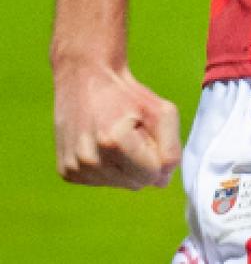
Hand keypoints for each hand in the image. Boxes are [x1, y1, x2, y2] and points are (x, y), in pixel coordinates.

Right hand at [52, 60, 180, 188]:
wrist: (86, 80)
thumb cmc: (128, 95)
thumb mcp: (162, 111)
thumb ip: (171, 147)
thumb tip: (163, 181)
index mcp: (113, 141)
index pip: (152, 175)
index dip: (159, 157)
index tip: (150, 135)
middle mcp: (89, 159)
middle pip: (136, 183)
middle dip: (144, 163)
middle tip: (134, 135)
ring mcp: (74, 168)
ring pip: (120, 184)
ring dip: (126, 166)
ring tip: (117, 138)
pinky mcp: (66, 172)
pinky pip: (102, 182)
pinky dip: (109, 168)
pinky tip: (103, 145)